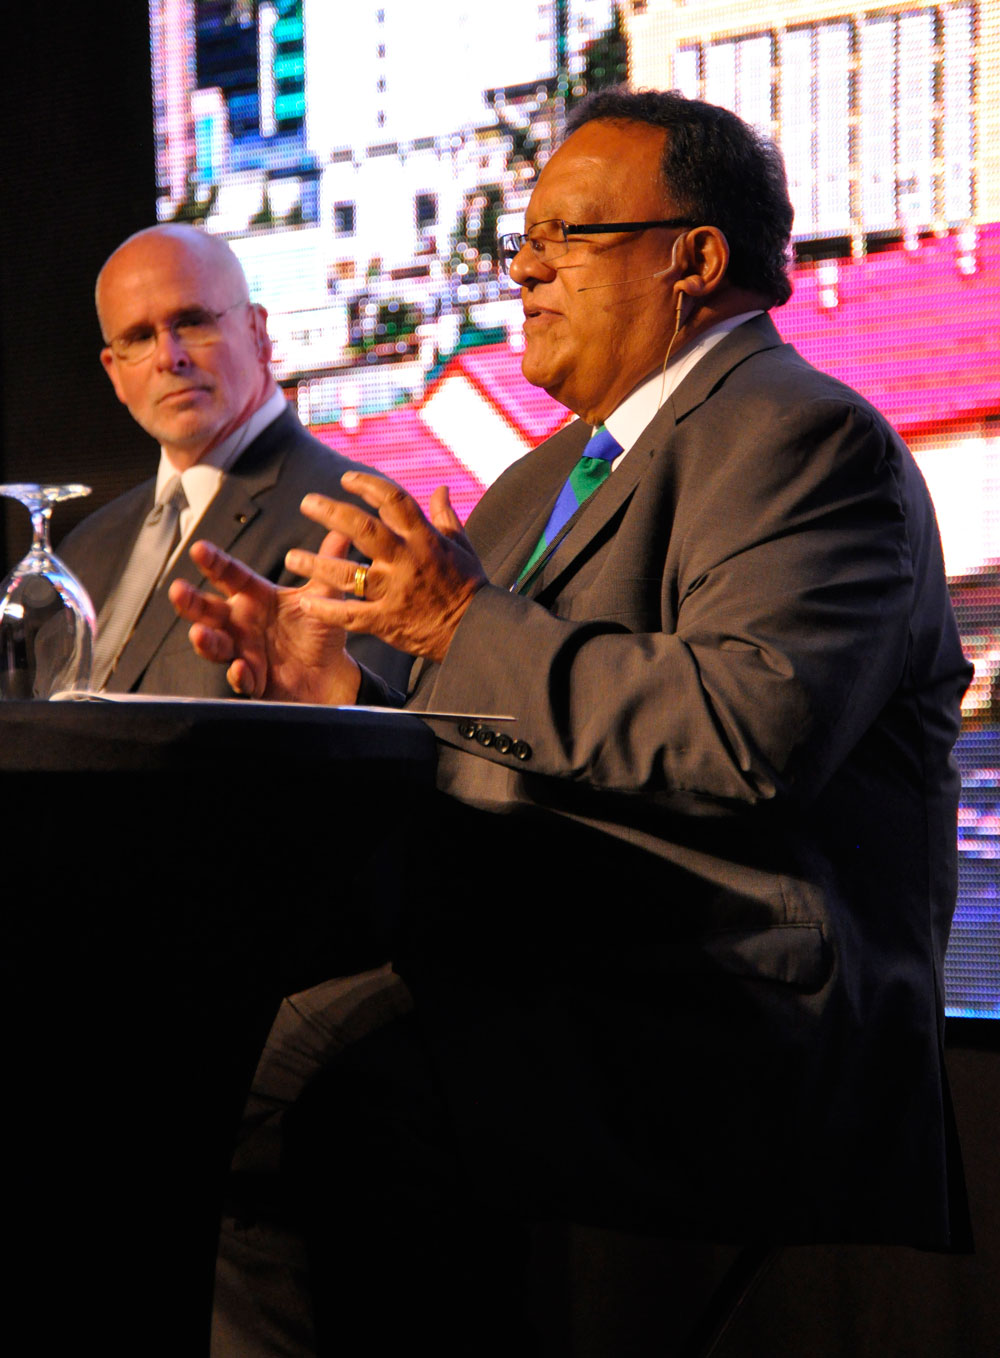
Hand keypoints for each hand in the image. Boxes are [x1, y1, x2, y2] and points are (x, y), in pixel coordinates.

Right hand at [168, 532, 361, 703]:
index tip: (199, 548)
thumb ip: (327, 566)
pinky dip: (239, 674)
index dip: (214, 562)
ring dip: (205, 639)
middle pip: (209, 610)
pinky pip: (241, 677)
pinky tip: (240, 668)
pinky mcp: (252, 678)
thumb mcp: (323, 597)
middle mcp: (242, 622)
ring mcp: (243, 650)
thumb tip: (341, 532)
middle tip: (178, 590)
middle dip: (191, 601)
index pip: (230, 575)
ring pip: (215, 645)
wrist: (328, 673)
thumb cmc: (318, 632)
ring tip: (200, 633)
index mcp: (255, 597)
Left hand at [285, 472, 486, 663]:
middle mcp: (407, 561)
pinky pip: (351, 615)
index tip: (346, 479)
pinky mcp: (388, 621)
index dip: (368, 486)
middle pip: (364, 531)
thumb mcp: (462, 546)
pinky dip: (327, 610)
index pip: (394, 501)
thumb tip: (440, 489)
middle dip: (332, 513)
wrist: (476, 631)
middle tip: (307, 503)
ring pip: (349, 574)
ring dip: (317, 564)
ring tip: (291, 558)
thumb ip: (446, 516)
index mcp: (425, 539)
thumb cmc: (469, 586)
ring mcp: (395, 592)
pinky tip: (306, 603)